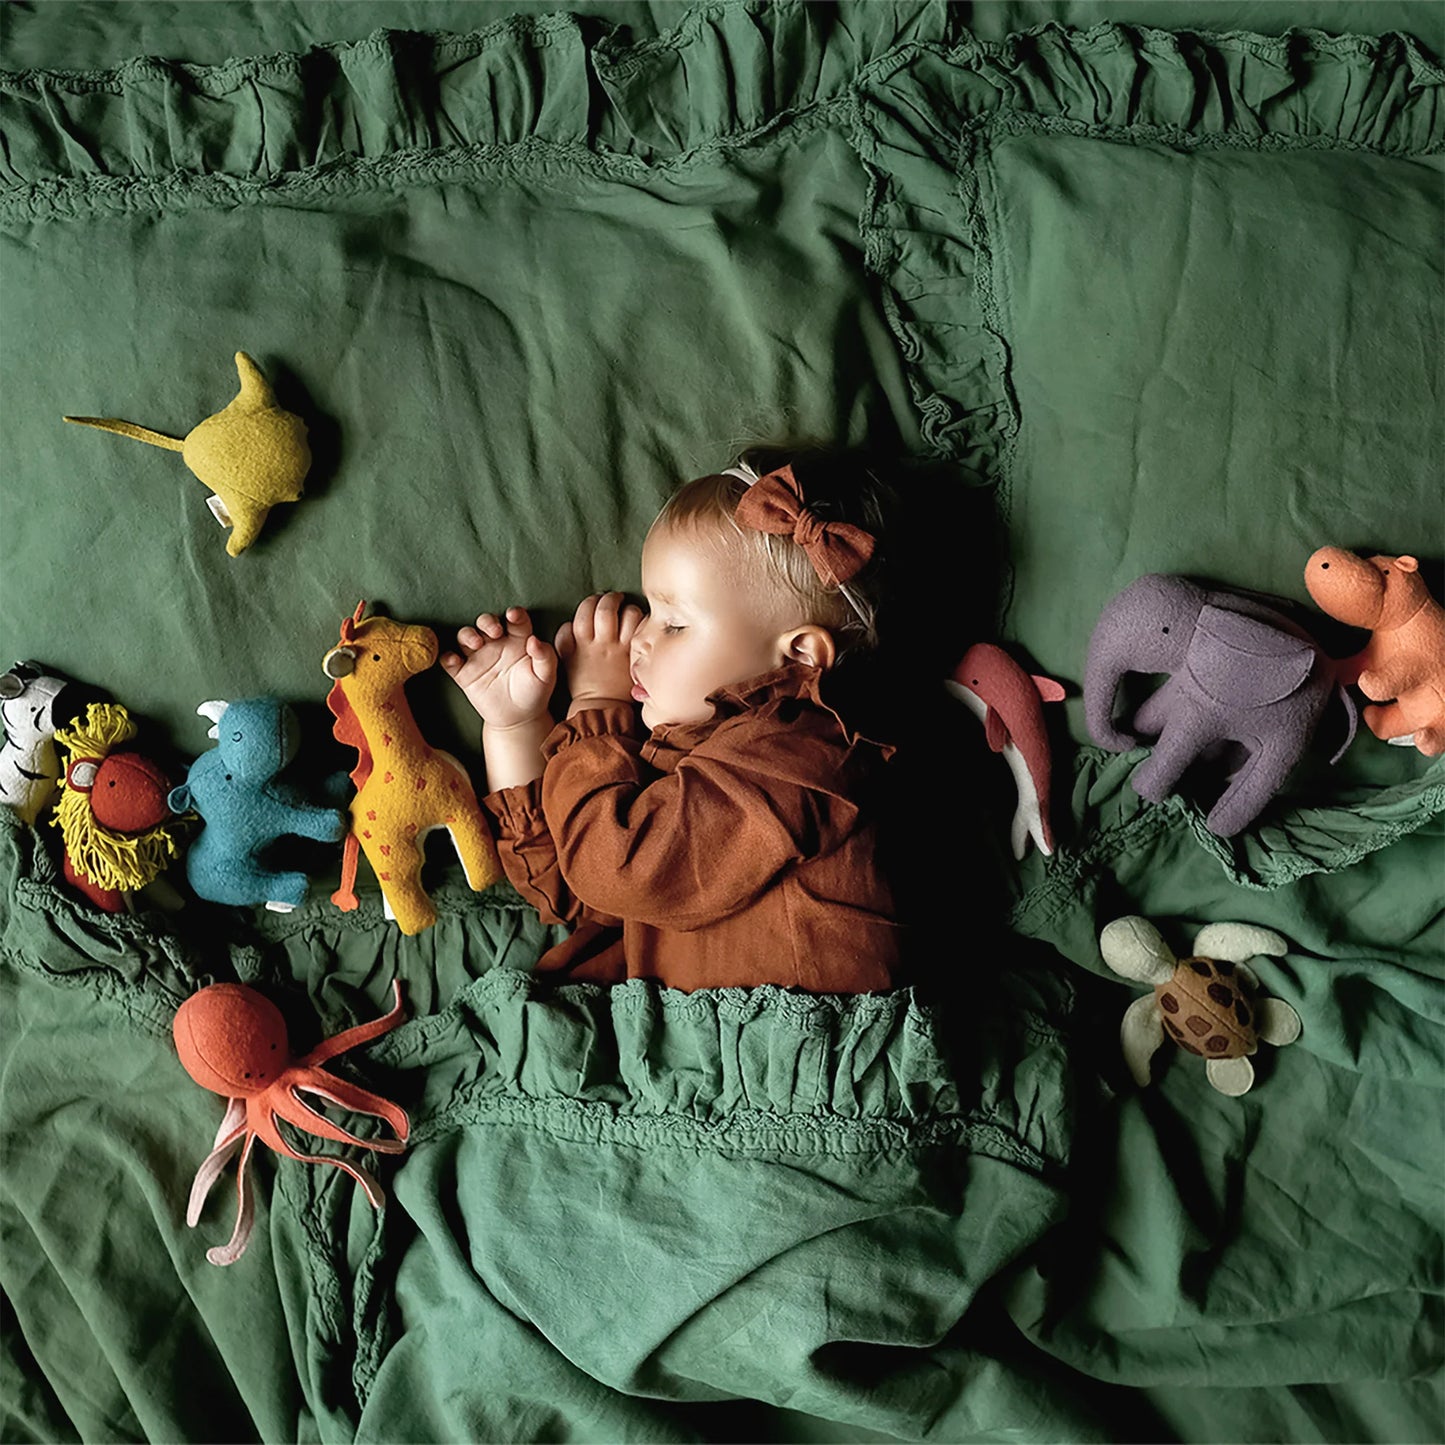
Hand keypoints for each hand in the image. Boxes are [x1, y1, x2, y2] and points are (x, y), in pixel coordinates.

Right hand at [440, 607, 557, 729]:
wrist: (519, 718)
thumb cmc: (535, 692)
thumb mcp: (546, 676)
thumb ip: (545, 657)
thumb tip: (534, 640)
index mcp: (518, 639)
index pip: (515, 620)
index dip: (514, 614)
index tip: (514, 615)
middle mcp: (496, 643)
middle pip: (486, 621)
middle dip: (487, 621)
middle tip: (495, 631)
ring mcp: (478, 657)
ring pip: (465, 636)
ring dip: (467, 635)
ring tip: (475, 644)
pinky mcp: (464, 673)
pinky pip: (450, 661)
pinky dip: (448, 657)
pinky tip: (455, 660)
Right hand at [555, 592, 643, 712]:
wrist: (600, 705)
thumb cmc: (582, 680)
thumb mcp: (565, 659)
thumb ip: (565, 639)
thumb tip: (570, 623)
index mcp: (579, 643)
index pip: (583, 611)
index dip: (590, 602)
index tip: (595, 602)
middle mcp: (599, 643)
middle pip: (604, 609)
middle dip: (609, 598)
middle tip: (613, 599)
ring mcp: (618, 648)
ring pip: (625, 615)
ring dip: (626, 607)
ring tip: (626, 608)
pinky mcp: (633, 654)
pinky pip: (640, 628)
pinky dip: (639, 619)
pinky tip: (637, 621)